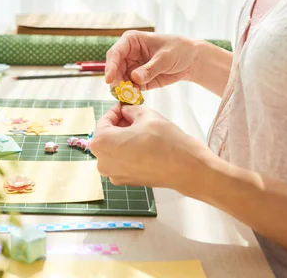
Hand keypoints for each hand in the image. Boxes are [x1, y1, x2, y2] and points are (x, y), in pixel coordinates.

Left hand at [90, 103, 212, 192]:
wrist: (185, 168)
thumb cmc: (164, 141)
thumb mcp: (145, 115)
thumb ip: (129, 110)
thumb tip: (125, 110)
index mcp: (102, 143)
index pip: (104, 121)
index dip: (116, 111)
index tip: (125, 106)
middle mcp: (102, 161)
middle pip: (107, 136)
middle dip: (119, 125)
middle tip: (134, 116)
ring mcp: (113, 174)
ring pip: (114, 149)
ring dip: (124, 138)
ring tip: (141, 130)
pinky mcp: (125, 181)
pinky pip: (122, 161)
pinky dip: (128, 151)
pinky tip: (144, 145)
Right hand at [105, 31, 198, 89]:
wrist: (190, 60)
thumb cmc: (178, 50)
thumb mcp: (165, 58)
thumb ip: (150, 68)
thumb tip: (134, 77)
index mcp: (131, 41)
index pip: (115, 53)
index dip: (110, 66)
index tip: (109, 79)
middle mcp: (127, 54)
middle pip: (114, 69)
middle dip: (116, 82)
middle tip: (121, 93)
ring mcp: (131, 67)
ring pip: (119, 81)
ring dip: (122, 90)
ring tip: (130, 97)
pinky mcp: (137, 80)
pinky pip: (129, 89)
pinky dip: (130, 95)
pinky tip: (135, 99)